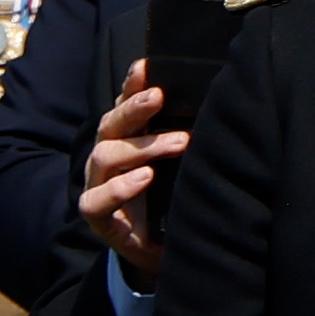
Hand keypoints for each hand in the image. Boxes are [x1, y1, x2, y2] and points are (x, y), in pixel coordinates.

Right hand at [75, 60, 188, 272]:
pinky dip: (120, 187)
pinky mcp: (97, 216)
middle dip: (134, 108)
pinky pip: (96, 200)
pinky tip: (145, 178)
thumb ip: (185, 136)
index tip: (147, 66)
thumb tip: (218, 101)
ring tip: (179, 143)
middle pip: (111, 124)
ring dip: (143, 147)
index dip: (132, 85)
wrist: (160, 250)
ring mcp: (97, 185)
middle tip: (160, 96)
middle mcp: (107, 157)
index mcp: (126, 140)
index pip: (124, 106)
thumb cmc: (171, 199)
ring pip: (105, 155)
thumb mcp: (180, 164)